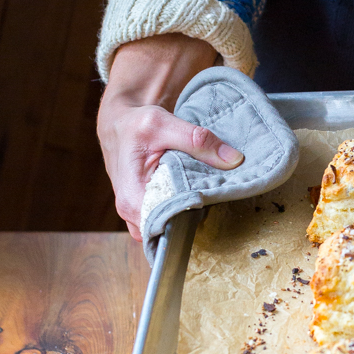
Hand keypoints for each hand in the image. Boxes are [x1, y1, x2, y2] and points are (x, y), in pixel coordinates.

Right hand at [97, 34, 243, 241]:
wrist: (119, 125)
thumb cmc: (135, 125)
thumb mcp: (165, 124)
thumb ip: (198, 141)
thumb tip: (234, 159)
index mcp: (132, 197)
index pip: (167, 224)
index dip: (194, 214)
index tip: (214, 199)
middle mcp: (131, 212)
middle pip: (170, 229)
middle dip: (196, 215)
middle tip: (217, 196)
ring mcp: (137, 215)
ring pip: (170, 227)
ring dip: (191, 213)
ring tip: (208, 194)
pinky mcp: (146, 210)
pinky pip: (167, 219)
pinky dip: (184, 209)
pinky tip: (197, 194)